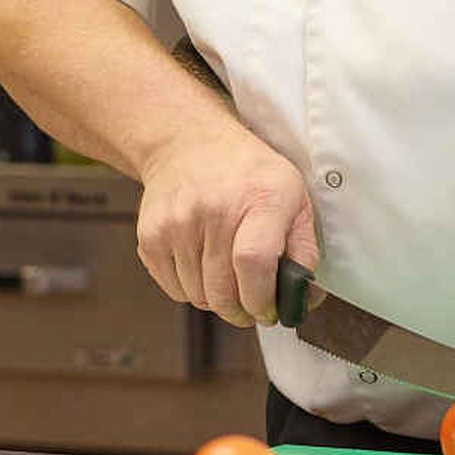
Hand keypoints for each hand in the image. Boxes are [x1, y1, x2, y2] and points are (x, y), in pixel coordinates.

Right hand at [133, 120, 316, 328]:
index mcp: (260, 198)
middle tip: (250, 304)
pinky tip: (202, 265)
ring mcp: (177, 223)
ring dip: (216, 299)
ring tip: (227, 276)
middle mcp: (214, 209)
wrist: (188, 143)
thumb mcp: (293, 197)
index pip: (254, 263)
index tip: (267, 310)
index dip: (261, 298)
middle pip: (223, 290)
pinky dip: (191, 289)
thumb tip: (302, 299)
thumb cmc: (247, 173)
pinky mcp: (151, 236)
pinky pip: (174, 289)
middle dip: (242, 310)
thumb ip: (304, 250)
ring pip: (198, 296)